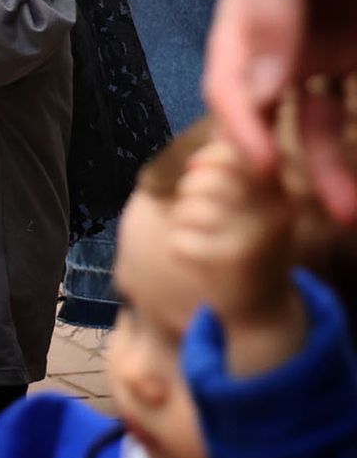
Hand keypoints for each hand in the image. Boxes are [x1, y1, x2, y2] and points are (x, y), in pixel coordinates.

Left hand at [169, 140, 299, 343]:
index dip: (204, 159)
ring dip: (182, 221)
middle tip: (195, 208)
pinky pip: (179, 241)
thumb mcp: (254, 206)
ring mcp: (253, 237)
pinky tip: (198, 257)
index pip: (231, 154)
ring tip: (198, 234)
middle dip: (188, 191)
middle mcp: (272, 211)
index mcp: (279, 191)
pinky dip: (179, 247)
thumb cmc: (248, 244)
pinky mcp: (229, 264)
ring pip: (189, 210)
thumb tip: (199, 151)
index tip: (195, 171)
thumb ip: (232, 175)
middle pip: (204, 180)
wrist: (262, 305)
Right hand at [203, 0, 356, 222]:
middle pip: (273, 122)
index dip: (241, 130)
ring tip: (349, 212)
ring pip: (321, 127)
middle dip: (289, 167)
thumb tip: (261, 87)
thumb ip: (271, 8)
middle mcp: (276, 55)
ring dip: (333, 170)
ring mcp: (321, 61)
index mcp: (242, 30)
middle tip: (306, 205)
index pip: (230, 89)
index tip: (263, 164)